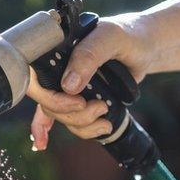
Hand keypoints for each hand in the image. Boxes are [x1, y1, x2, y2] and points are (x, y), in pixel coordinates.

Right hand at [27, 14, 152, 149]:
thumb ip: (89, 55)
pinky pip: (58, 118)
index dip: (50, 98)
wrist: (144, 48)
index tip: (78, 103)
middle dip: (74, 114)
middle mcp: (55, 69)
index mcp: (55, 50)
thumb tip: (68, 86)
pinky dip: (49, 132)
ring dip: (82, 125)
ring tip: (105, 117)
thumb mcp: (111, 38)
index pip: (34, 79)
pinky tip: (41, 144)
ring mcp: (64, 85)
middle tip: (99, 107)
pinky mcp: (75, 98)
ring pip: (59, 116)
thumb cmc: (128, 35)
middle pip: (47, 104)